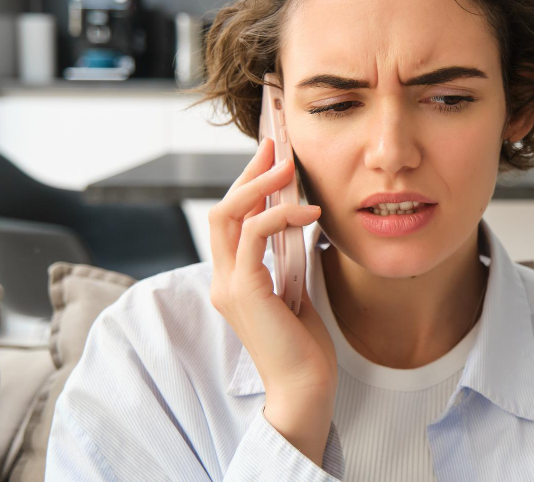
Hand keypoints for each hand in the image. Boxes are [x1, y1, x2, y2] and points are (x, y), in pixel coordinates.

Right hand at [208, 137, 336, 460]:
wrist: (305, 387)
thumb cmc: (304, 345)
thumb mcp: (295, 289)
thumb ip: (287, 258)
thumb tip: (298, 220)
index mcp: (233, 279)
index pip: (231, 220)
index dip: (248, 185)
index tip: (271, 157)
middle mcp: (222, 279)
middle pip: (223, 210)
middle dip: (249, 173)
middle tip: (276, 146)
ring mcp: (228, 285)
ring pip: (229, 216)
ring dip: (260, 185)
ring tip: (289, 165)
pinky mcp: (243, 291)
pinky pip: (255, 235)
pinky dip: (282, 215)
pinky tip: (310, 212)